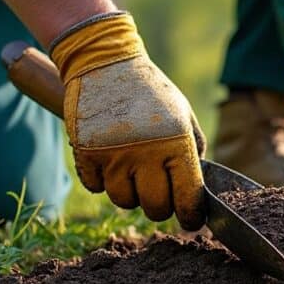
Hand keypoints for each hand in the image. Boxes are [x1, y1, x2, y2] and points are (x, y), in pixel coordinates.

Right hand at [51, 12, 206, 228]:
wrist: (105, 63)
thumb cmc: (150, 91)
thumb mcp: (183, 114)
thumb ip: (193, 149)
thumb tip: (198, 186)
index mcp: (176, 144)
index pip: (188, 197)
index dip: (191, 215)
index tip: (190, 220)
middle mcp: (146, 153)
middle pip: (155, 207)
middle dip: (160, 206)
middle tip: (159, 193)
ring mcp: (113, 155)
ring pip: (124, 201)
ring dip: (130, 193)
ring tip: (133, 172)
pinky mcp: (86, 153)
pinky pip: (95, 187)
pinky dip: (102, 180)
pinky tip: (109, 161)